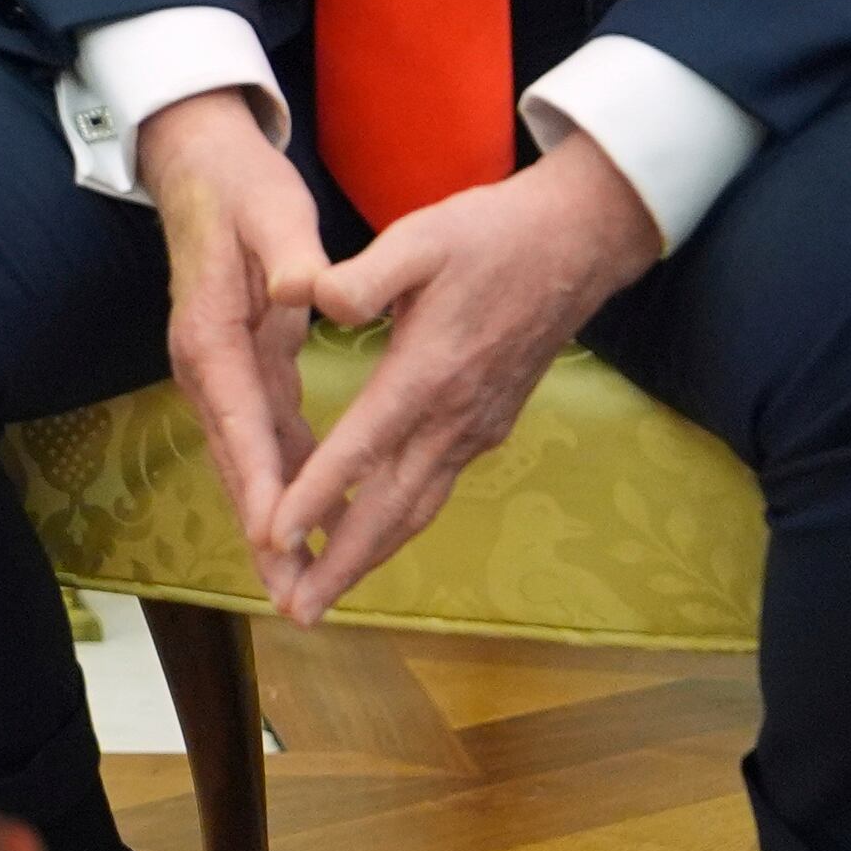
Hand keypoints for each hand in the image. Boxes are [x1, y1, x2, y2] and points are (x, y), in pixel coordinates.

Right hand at [141, 88, 328, 569]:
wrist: (202, 167)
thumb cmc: (241, 187)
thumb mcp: (272, 211)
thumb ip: (289, 255)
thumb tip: (300, 292)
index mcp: (211, 333)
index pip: (239, 419)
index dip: (261, 481)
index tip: (279, 534)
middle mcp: (205, 366)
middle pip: (238, 461)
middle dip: (264, 530)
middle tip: (292, 593)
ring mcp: (219, 373)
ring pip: (249, 461)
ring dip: (274, 521)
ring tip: (304, 582)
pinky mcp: (239, 370)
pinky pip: (265, 440)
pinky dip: (287, 484)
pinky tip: (316, 522)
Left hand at [256, 136, 664, 626]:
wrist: (576, 245)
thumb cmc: (491, 236)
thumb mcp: (420, 238)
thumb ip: (361, 275)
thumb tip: (307, 296)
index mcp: (428, 373)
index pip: (362, 448)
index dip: (315, 495)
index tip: (273, 539)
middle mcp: (453, 417)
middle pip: (391, 509)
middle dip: (340, 564)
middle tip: (294, 613)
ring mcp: (474, 430)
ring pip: (416, 510)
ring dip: (368, 558)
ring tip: (322, 597)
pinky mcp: (484, 428)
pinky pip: (433, 492)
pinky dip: (395, 526)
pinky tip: (367, 540)